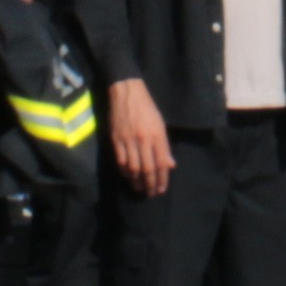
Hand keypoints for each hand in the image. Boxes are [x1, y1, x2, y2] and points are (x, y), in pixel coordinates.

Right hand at [105, 80, 175, 195]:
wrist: (126, 92)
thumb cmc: (147, 108)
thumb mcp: (160, 124)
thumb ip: (165, 146)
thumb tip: (170, 165)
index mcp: (157, 135)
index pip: (161, 163)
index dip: (162, 178)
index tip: (161, 189)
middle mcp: (143, 139)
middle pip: (147, 168)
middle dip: (150, 184)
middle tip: (151, 193)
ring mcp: (128, 140)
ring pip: (133, 167)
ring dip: (137, 181)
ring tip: (140, 188)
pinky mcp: (115, 139)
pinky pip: (120, 161)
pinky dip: (125, 171)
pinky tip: (129, 176)